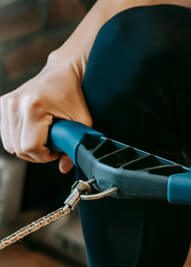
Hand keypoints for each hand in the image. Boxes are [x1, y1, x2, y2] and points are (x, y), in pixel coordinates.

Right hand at [0, 55, 90, 173]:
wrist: (63, 73)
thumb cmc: (74, 94)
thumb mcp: (82, 122)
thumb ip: (75, 146)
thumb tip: (65, 167)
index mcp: (33, 107)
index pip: (29, 147)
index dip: (44, 156)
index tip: (56, 152)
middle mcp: (15, 104)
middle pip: (17, 148)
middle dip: (37, 153)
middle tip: (52, 146)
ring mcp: (6, 103)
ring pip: (9, 143)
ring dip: (27, 147)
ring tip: (44, 138)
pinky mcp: (2, 104)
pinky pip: (6, 134)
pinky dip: (19, 138)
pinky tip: (34, 132)